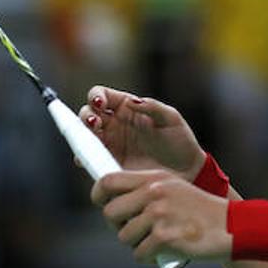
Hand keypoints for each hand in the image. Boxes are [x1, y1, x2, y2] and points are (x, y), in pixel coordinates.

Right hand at [78, 86, 205, 178]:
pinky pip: (89, 160)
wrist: (186, 172)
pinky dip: (83, 158)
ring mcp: (110, 145)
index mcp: (127, 107)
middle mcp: (114, 125)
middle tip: (94, 123)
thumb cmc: (180, 141)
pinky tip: (88, 158)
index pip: (102, 95)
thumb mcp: (171, 119)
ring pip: (84, 136)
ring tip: (91, 139)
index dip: (96, 96)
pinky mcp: (109, 165)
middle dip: (86, 116)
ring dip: (81, 136)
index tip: (100, 103)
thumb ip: (152, 106)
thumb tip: (131, 101)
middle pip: (87, 114)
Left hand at [92, 169, 230, 263]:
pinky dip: (148, 256)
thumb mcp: (172, 187)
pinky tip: (163, 249)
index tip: (101, 203)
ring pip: (123, 236)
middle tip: (133, 229)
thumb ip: (145, 189)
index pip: (109, 180)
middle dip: (117, 225)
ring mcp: (158, 215)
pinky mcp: (164, 237)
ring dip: (136, 243)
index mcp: (153, 178)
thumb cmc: (198, 210)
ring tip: (155, 238)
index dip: (98, 193)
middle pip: (110, 212)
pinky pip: (139, 253)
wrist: (229, 225)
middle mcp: (153, 193)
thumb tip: (112, 201)